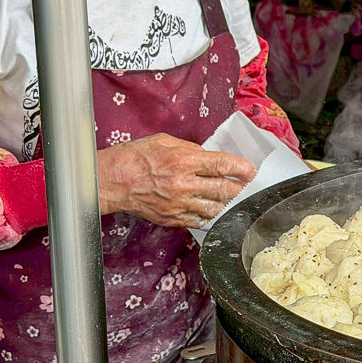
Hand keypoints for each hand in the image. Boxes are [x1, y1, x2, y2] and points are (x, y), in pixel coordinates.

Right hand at [97, 133, 256, 227]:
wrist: (111, 181)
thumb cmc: (135, 157)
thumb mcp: (165, 141)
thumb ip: (191, 149)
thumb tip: (208, 157)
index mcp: (184, 160)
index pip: (222, 164)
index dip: (241, 168)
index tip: (250, 170)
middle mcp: (184, 184)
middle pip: (224, 189)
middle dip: (240, 188)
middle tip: (247, 185)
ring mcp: (178, 204)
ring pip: (215, 208)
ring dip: (228, 204)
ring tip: (233, 198)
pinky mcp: (172, 219)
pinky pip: (199, 221)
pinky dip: (210, 216)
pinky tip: (214, 210)